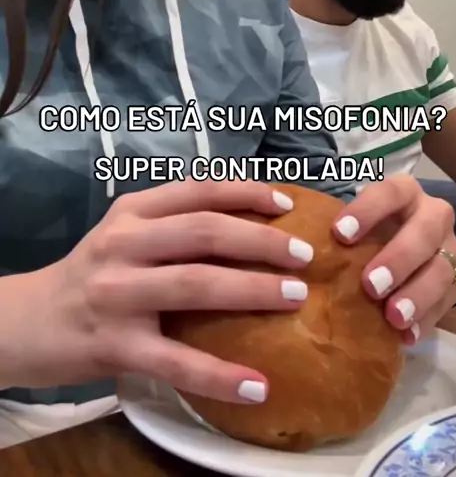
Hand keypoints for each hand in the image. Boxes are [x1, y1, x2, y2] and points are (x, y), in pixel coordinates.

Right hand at [32, 179, 312, 403]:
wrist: (26, 322)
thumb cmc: (90, 274)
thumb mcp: (123, 233)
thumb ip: (171, 225)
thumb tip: (249, 226)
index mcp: (132, 212)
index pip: (199, 191)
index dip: (247, 193)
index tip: (288, 203)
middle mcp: (124, 244)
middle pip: (205, 232)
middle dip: (262, 242)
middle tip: (305, 256)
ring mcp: (118, 294)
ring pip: (196, 285)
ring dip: (253, 290)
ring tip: (297, 298)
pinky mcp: (115, 346)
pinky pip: (176, 360)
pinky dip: (220, 374)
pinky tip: (256, 386)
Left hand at [331, 175, 455, 344]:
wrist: (397, 247)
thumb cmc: (364, 232)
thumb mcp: (352, 220)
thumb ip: (332, 228)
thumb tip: (288, 243)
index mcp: (404, 192)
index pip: (390, 192)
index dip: (367, 211)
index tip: (340, 234)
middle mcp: (432, 214)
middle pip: (424, 231)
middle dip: (399, 258)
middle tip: (370, 285)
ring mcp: (448, 248)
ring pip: (442, 268)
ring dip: (418, 294)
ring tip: (392, 317)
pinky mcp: (454, 280)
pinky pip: (448, 301)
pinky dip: (427, 319)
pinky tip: (405, 335)